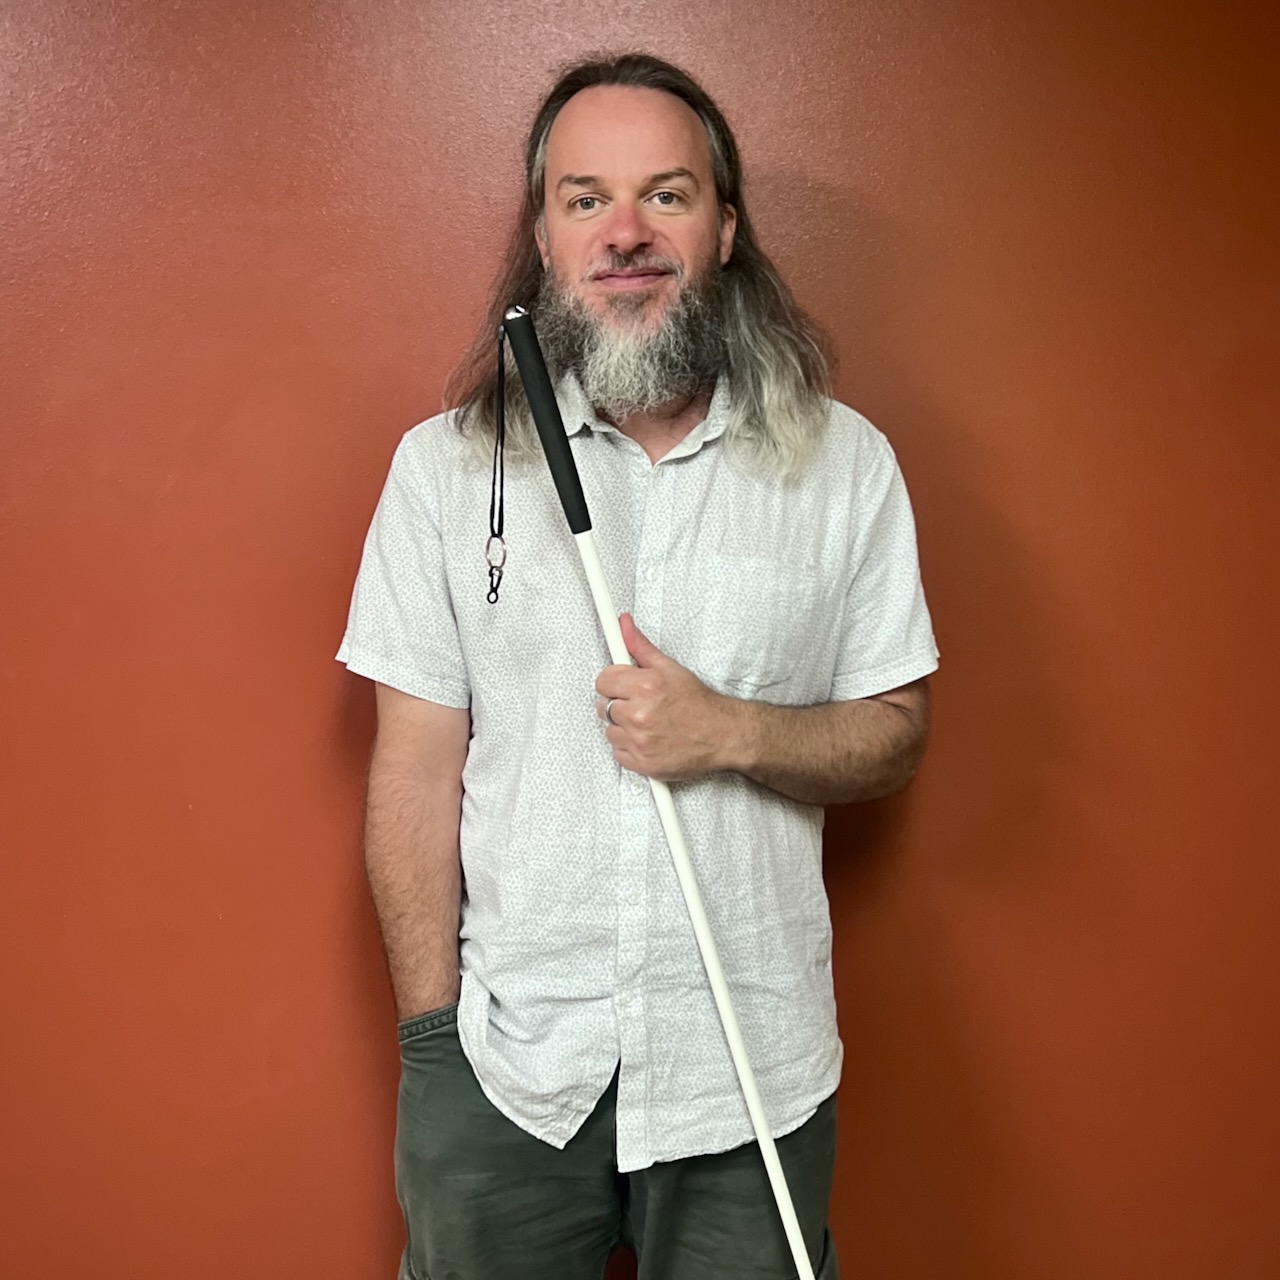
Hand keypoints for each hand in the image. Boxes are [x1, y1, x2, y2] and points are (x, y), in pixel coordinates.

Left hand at [594, 613, 745, 780]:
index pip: (603, 681)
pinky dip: (630, 749)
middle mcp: (639, 714)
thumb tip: (622, 624)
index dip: (614, 683)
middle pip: (603, 707)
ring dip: (624, 729)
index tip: (624, 687)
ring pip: (610, 731)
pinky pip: (618, 754)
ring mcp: (640, 741)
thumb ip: (640, 646)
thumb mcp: (670, 668)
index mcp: (645, 687)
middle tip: (641, 706)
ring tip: (648, 724)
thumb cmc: (698, 703)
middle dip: (619, 705)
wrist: (722, 735)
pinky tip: (649, 740)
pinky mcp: (642, 763)